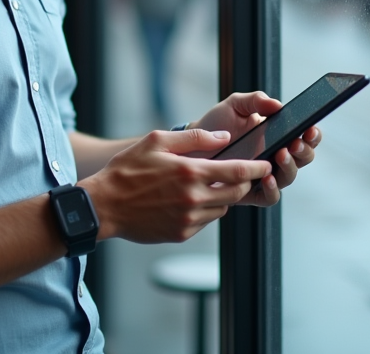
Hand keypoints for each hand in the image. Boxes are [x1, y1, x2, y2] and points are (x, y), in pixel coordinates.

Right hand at [81, 128, 271, 243]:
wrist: (103, 206)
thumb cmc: (127, 170)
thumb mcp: (156, 141)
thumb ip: (193, 138)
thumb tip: (224, 137)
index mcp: (190, 173)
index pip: (237, 172)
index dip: (257, 168)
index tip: (266, 164)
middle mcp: (193, 198)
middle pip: (236, 193)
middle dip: (244, 183)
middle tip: (242, 174)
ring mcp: (188, 219)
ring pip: (222, 209)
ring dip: (223, 197)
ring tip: (210, 185)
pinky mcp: (181, 233)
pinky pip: (205, 221)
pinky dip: (206, 210)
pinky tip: (191, 200)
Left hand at [190, 91, 321, 206]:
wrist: (192, 144)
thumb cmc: (216, 124)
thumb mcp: (235, 105)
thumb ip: (255, 100)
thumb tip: (277, 105)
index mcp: (277, 135)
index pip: (303, 137)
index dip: (312, 135)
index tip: (310, 128)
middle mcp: (274, 157)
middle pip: (302, 159)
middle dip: (303, 151)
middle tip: (294, 143)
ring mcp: (263, 175)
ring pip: (288, 177)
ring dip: (290, 167)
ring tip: (281, 155)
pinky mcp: (250, 192)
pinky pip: (269, 198)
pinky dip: (273, 189)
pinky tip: (267, 177)